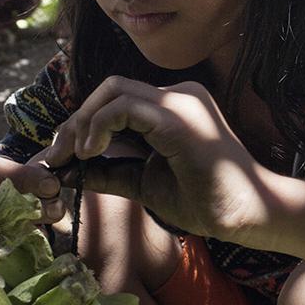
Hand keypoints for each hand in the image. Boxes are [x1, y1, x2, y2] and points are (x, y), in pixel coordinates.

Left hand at [39, 78, 276, 242]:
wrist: (247, 215)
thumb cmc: (206, 201)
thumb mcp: (144, 183)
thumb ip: (110, 172)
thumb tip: (67, 171)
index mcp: (173, 108)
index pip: (116, 100)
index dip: (82, 125)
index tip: (61, 158)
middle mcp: (178, 95)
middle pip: (109, 88)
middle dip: (75, 121)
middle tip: (57, 156)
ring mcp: (181, 102)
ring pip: (113, 90)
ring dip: (83, 123)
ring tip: (75, 156)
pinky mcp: (179, 118)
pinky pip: (125, 106)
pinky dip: (100, 126)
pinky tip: (93, 152)